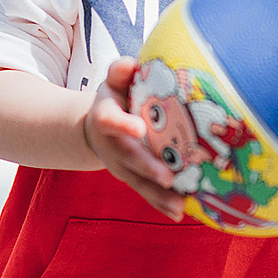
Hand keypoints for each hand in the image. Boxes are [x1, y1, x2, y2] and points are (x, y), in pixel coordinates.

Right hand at [83, 57, 185, 219]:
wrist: (98, 127)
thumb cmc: (116, 98)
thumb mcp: (114, 82)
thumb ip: (120, 72)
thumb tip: (130, 64)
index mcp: (105, 117)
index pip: (110, 120)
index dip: (122, 124)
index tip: (138, 127)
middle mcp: (112, 146)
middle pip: (128, 158)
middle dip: (147, 168)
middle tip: (167, 177)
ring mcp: (121, 166)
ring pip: (139, 182)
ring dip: (157, 195)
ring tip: (178, 205)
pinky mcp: (133, 178)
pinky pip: (147, 193)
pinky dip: (161, 204)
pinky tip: (179, 212)